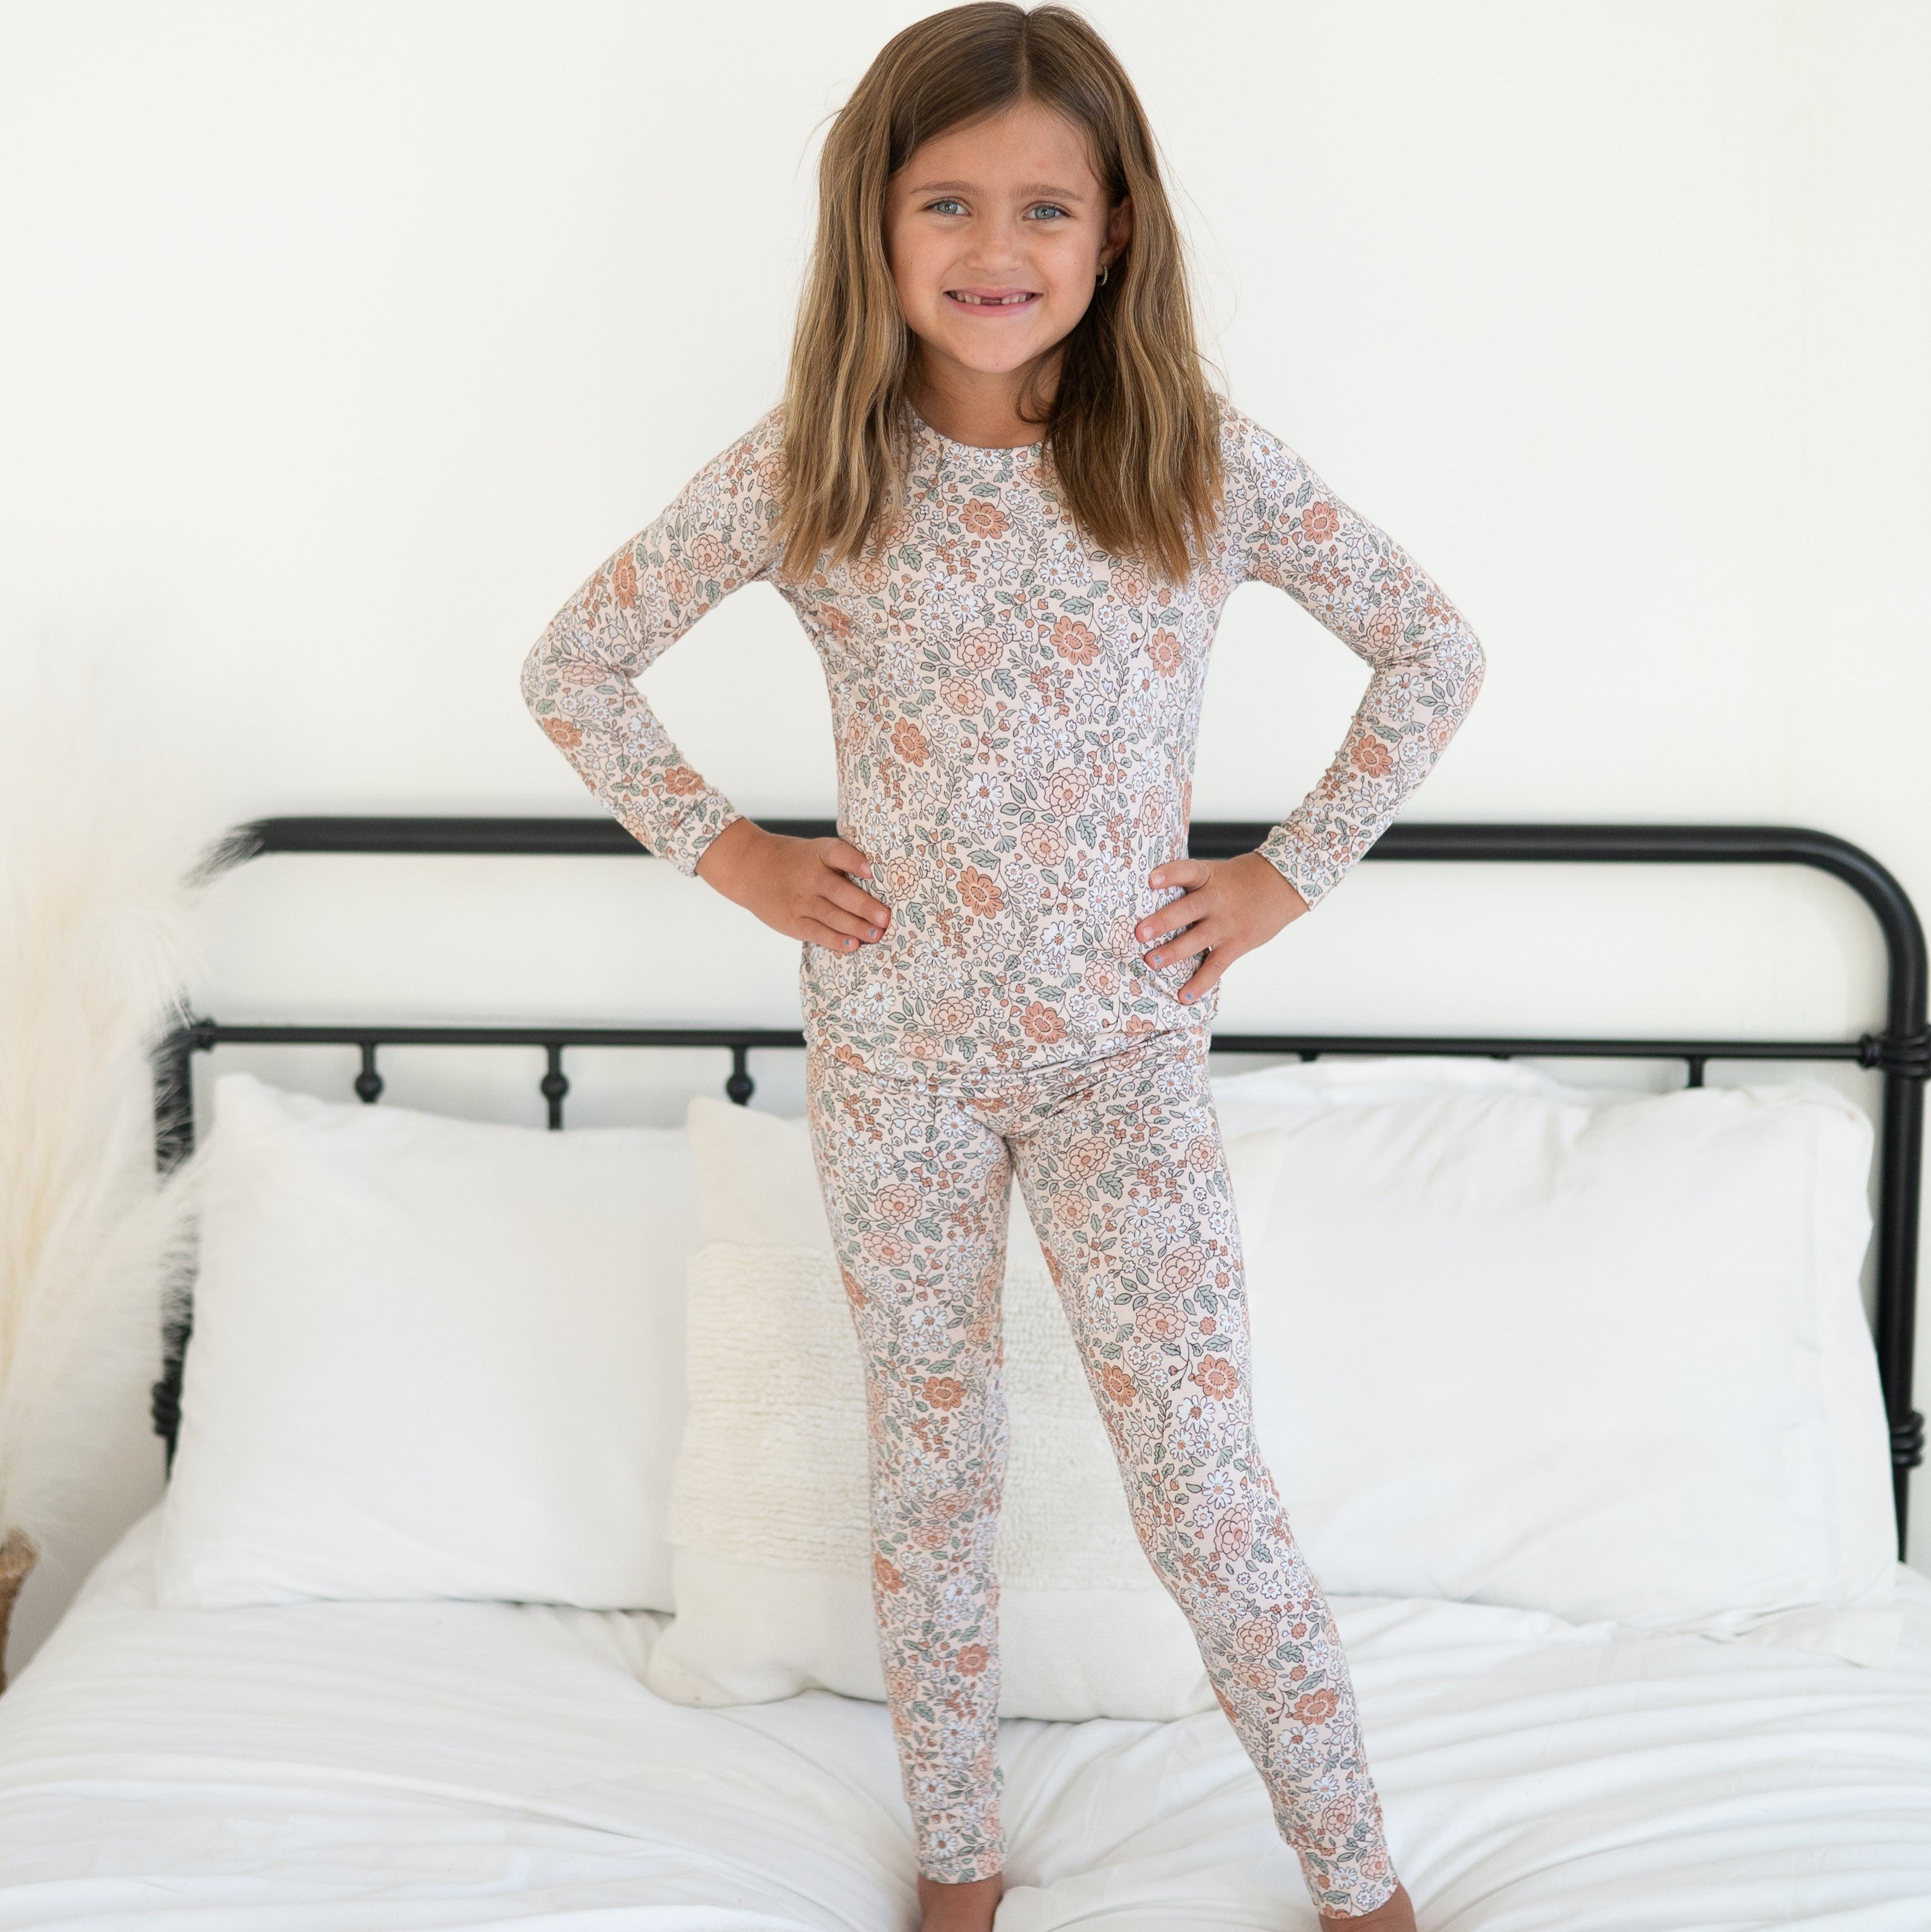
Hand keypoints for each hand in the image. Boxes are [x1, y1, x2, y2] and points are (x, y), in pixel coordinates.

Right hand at [694, 819, 891, 953]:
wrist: (750, 868)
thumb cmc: (795, 861)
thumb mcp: (815, 852)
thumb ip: (842, 864)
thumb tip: (882, 885)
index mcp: (819, 853)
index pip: (838, 854)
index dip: (854, 861)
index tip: (870, 870)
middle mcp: (809, 876)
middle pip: (839, 891)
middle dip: (864, 906)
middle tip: (885, 918)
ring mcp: (800, 900)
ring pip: (832, 915)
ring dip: (856, 927)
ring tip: (876, 935)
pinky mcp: (792, 921)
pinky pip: (817, 932)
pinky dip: (835, 940)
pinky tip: (852, 945)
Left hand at [1136, 852, 1309, 1003]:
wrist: (1282, 885)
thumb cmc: (1238, 880)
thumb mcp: (1215, 872)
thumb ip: (1189, 886)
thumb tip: (1150, 901)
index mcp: (1208, 877)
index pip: (1188, 871)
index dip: (1170, 874)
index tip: (1151, 879)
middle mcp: (1216, 900)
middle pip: (1188, 910)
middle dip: (1163, 922)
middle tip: (1140, 933)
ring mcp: (1226, 924)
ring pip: (1198, 939)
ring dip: (1174, 952)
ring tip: (1152, 962)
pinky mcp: (1236, 944)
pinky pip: (1216, 966)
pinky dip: (1200, 983)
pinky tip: (1184, 997)